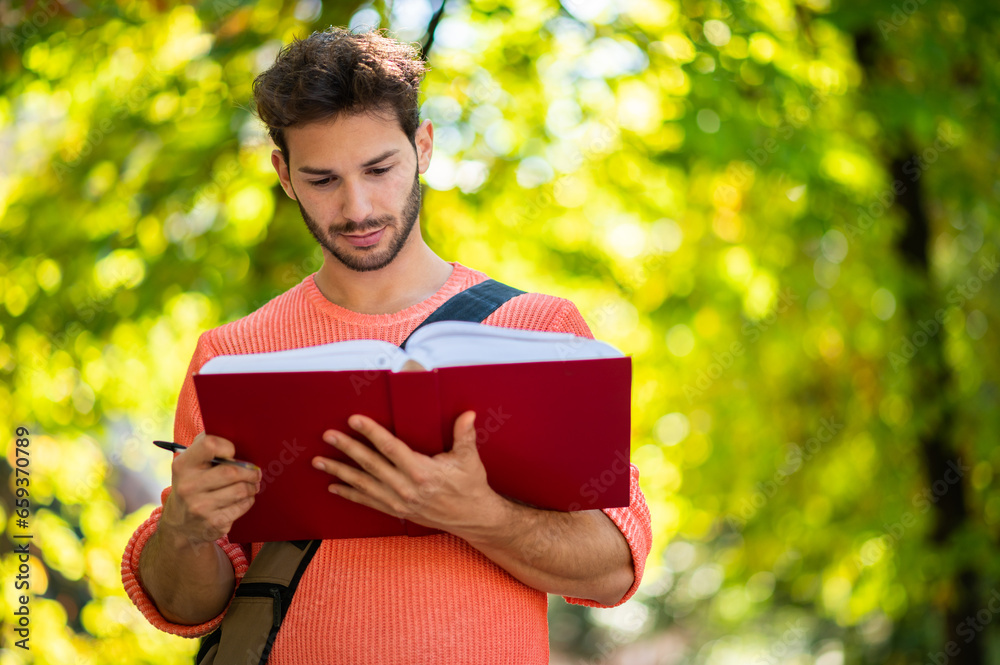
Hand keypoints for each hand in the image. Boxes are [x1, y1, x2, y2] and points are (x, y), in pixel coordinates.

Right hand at [160, 432, 261, 547]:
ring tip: (252, 484)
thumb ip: (205, 447)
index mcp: (183, 466)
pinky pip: (242, 506)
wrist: (179, 526)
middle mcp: (188, 487)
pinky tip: (244, 498)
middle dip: (249, 471)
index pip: (209, 444)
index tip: (233, 452)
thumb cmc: (192, 485)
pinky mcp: (214, 524)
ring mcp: (200, 508)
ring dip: (251, 486)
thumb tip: (233, 431)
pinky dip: (248, 500)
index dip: (227, 446)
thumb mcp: (189, 465)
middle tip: (255, 472)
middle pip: (231, 472)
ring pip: (240, 490)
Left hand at [311, 411, 506, 535]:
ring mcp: (399, 501)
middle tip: (328, 436)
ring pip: (363, 484)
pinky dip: (349, 493)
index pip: (390, 448)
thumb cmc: (470, 486)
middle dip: (347, 449)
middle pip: (370, 464)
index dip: (371, 433)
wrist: (472, 518)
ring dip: (340, 472)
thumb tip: (468, 414)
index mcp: (422, 471)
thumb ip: (464, 435)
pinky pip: (368, 501)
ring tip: (320, 462)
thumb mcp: (469, 458)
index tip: (354, 420)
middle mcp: (406, 487)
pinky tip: (334, 486)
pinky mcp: (397, 510)